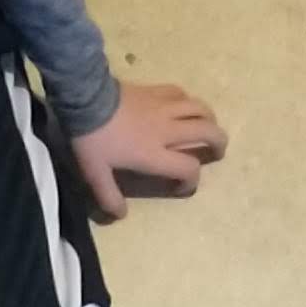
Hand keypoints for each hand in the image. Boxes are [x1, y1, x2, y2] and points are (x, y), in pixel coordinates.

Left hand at [68, 83, 225, 220]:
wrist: (86, 98)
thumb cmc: (93, 138)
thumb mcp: (95, 173)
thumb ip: (109, 196)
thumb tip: (121, 215)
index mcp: (155, 154)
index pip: (189, 168)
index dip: (191, 181)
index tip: (180, 186)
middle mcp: (168, 130)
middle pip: (208, 132)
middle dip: (219, 143)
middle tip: (217, 151)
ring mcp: (164, 107)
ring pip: (200, 109)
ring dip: (210, 119)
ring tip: (208, 127)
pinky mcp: (156, 91)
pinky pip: (181, 94)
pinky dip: (188, 101)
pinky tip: (184, 106)